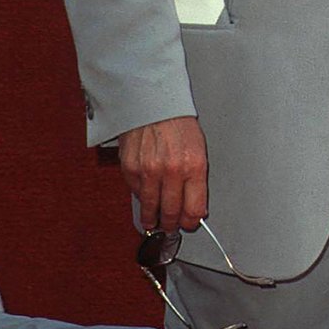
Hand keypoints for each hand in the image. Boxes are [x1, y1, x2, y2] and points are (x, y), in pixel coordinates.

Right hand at [118, 116, 207, 233]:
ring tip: (154, 221)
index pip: (194, 209)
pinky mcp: (130, 169)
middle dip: (172, 224)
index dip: (192, 221)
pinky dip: (141, 197)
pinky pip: (136, 194)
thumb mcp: (198, 148)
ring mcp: (149, 172)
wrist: (153, 103)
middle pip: (172, 213)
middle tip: (171, 226)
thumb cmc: (178, 123)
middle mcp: (171, 171)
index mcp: (193, 165)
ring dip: (153, 219)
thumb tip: (194, 205)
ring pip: (151, 209)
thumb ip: (197, 178)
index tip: (189, 223)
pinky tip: (146, 195)